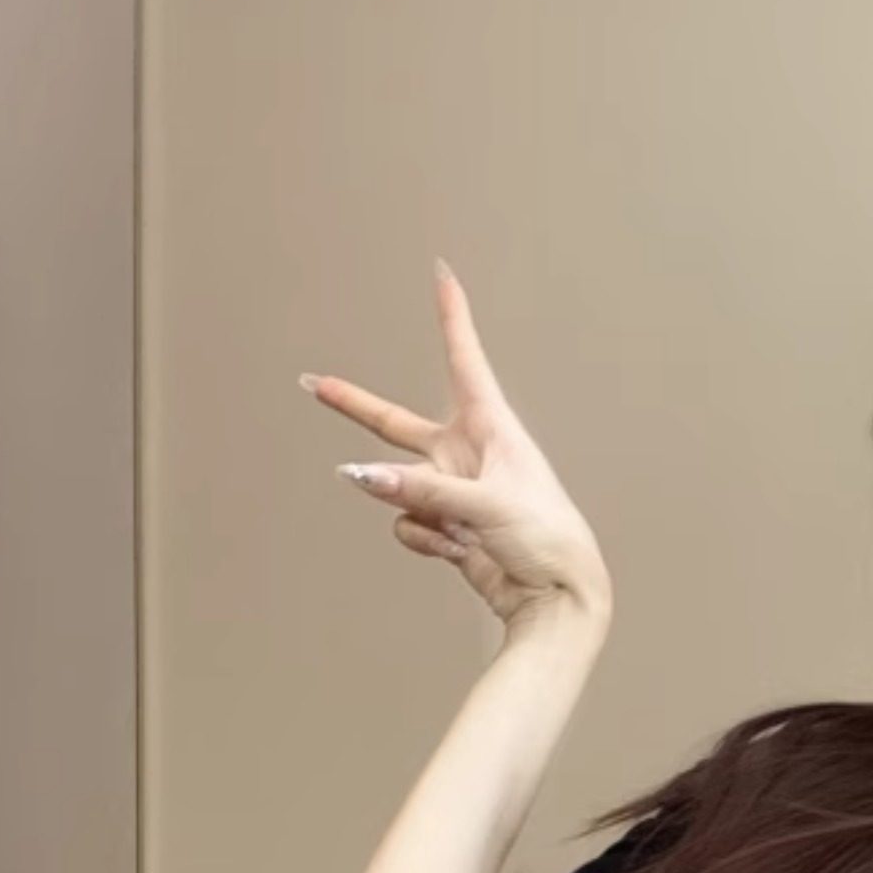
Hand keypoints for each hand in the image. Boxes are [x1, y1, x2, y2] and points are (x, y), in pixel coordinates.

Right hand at [301, 261, 610, 630]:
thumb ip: (421, 490)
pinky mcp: (447, 528)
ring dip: (414, 507)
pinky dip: (425, 540)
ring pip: (398, 486)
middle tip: (314, 384)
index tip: (443, 274)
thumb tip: (360, 477)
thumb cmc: (545, 537)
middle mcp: (468, 454)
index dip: (451, 316)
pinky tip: (458, 552)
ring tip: (455, 530)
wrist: (557, 598)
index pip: (464, 359)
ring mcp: (453, 493)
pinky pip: (409, 524)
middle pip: (396, 423)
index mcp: (492, 428)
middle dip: (355, 406)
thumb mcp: (485, 504)